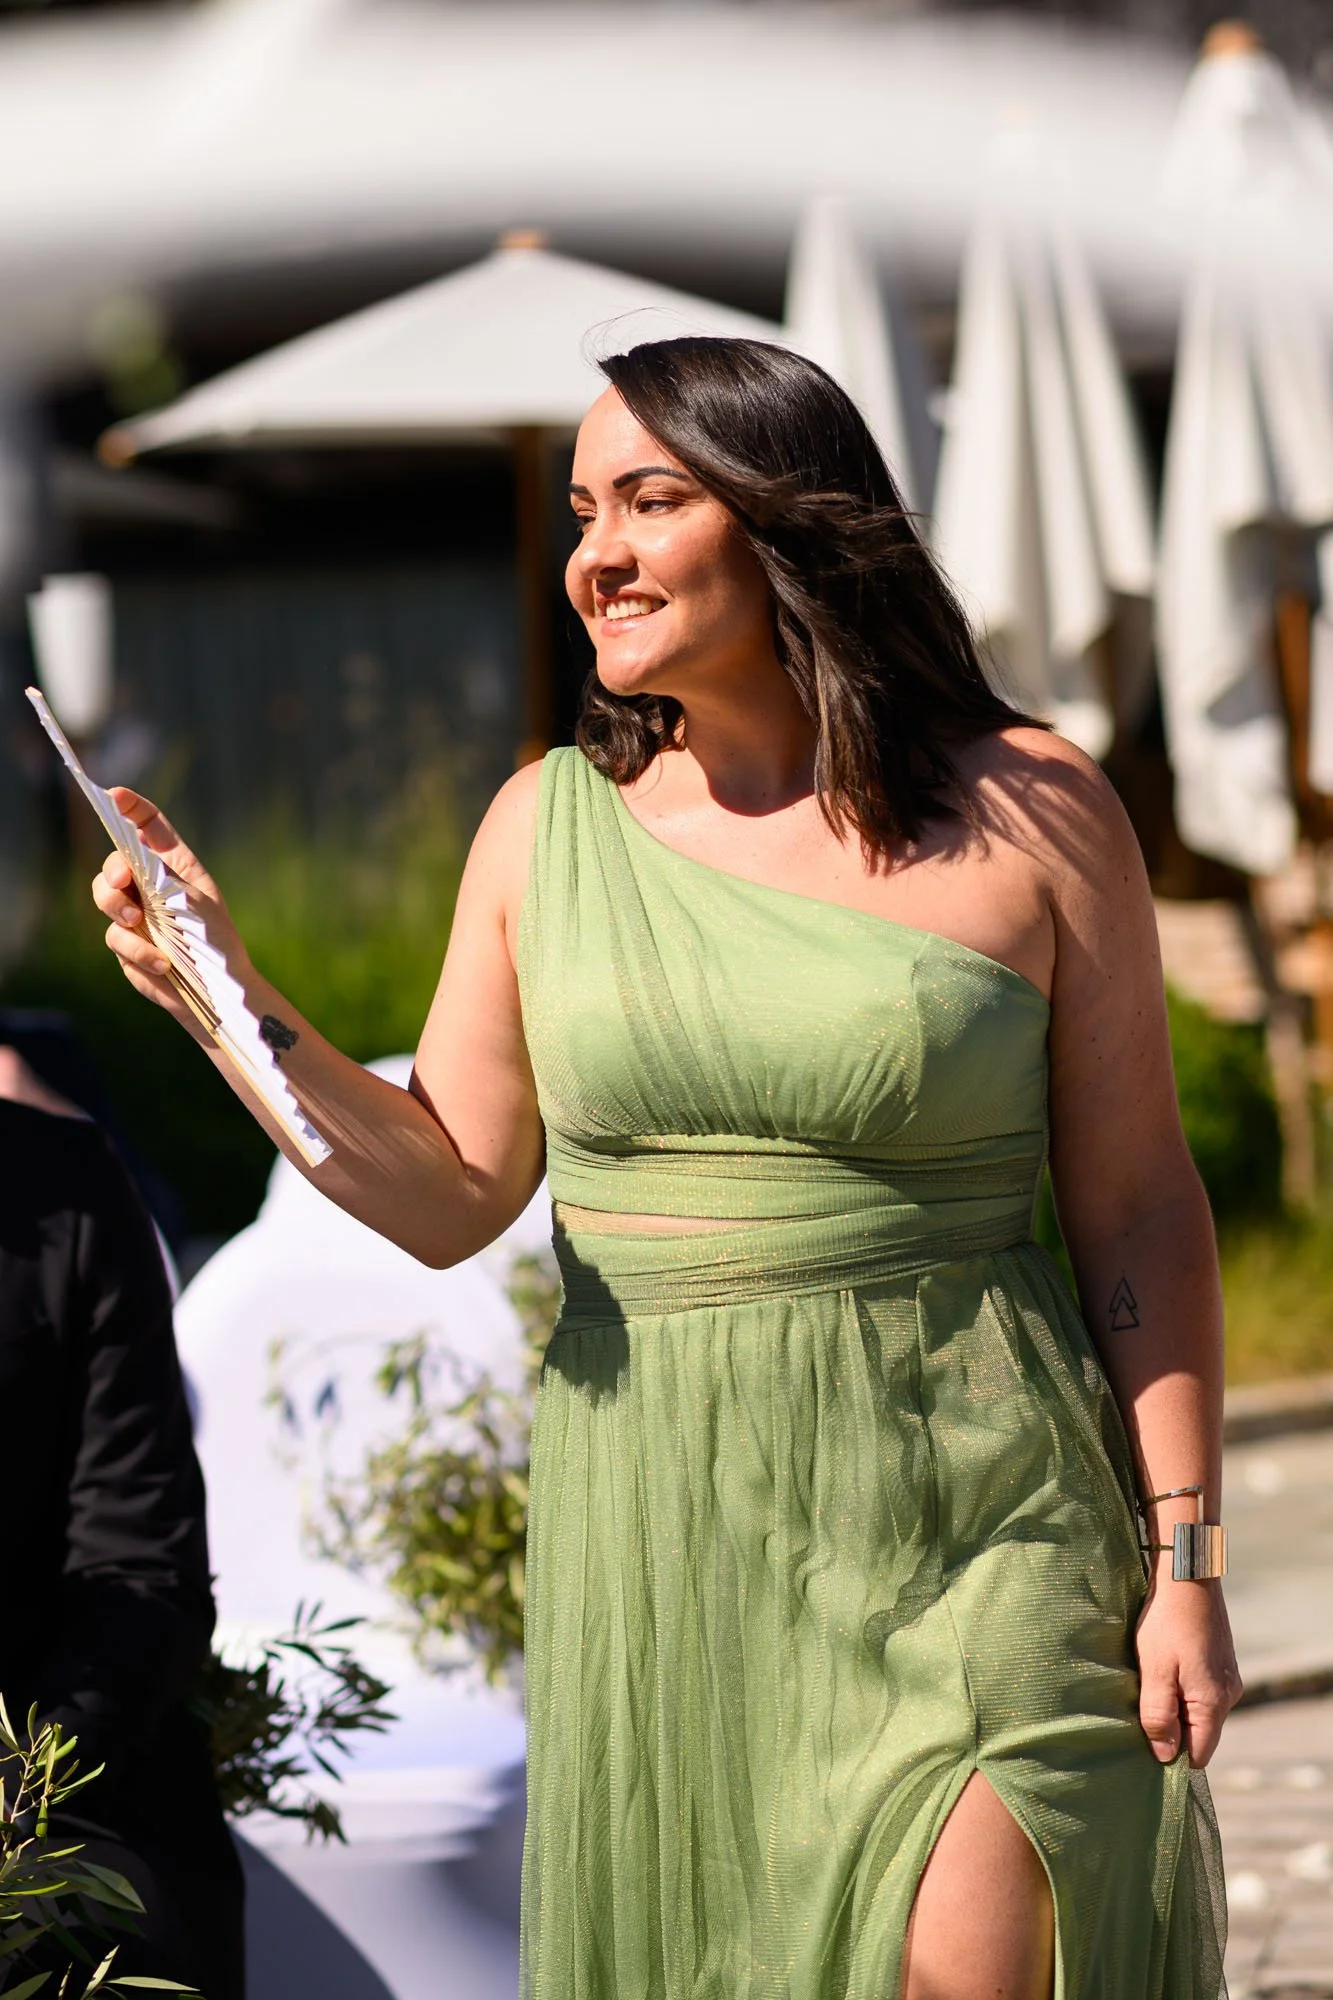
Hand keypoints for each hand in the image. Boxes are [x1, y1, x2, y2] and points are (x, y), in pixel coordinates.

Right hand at [91, 789, 248, 1041]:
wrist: (216, 988)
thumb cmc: (215, 938)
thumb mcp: (199, 901)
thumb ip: (166, 880)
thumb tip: (132, 864)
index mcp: (173, 864)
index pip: (148, 826)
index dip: (131, 807)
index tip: (116, 795)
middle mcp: (148, 884)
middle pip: (114, 862)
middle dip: (113, 870)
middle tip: (123, 883)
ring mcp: (133, 913)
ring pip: (103, 895)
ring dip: (117, 907)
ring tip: (137, 921)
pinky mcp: (125, 943)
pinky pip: (116, 938)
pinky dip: (138, 950)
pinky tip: (162, 962)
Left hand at [1135, 1563, 1241, 1766]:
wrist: (1187, 1574)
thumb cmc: (1166, 1622)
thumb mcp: (1154, 1670)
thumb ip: (1159, 1715)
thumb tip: (1165, 1756)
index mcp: (1213, 1702)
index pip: (1198, 1754)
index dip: (1172, 1755)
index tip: (1144, 1743)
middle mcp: (1228, 1694)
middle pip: (1199, 1733)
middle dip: (1172, 1729)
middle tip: (1140, 1708)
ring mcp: (1227, 1677)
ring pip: (1199, 1710)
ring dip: (1175, 1705)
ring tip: (1150, 1683)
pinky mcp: (1221, 1661)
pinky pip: (1202, 1690)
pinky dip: (1182, 1687)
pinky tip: (1163, 1667)